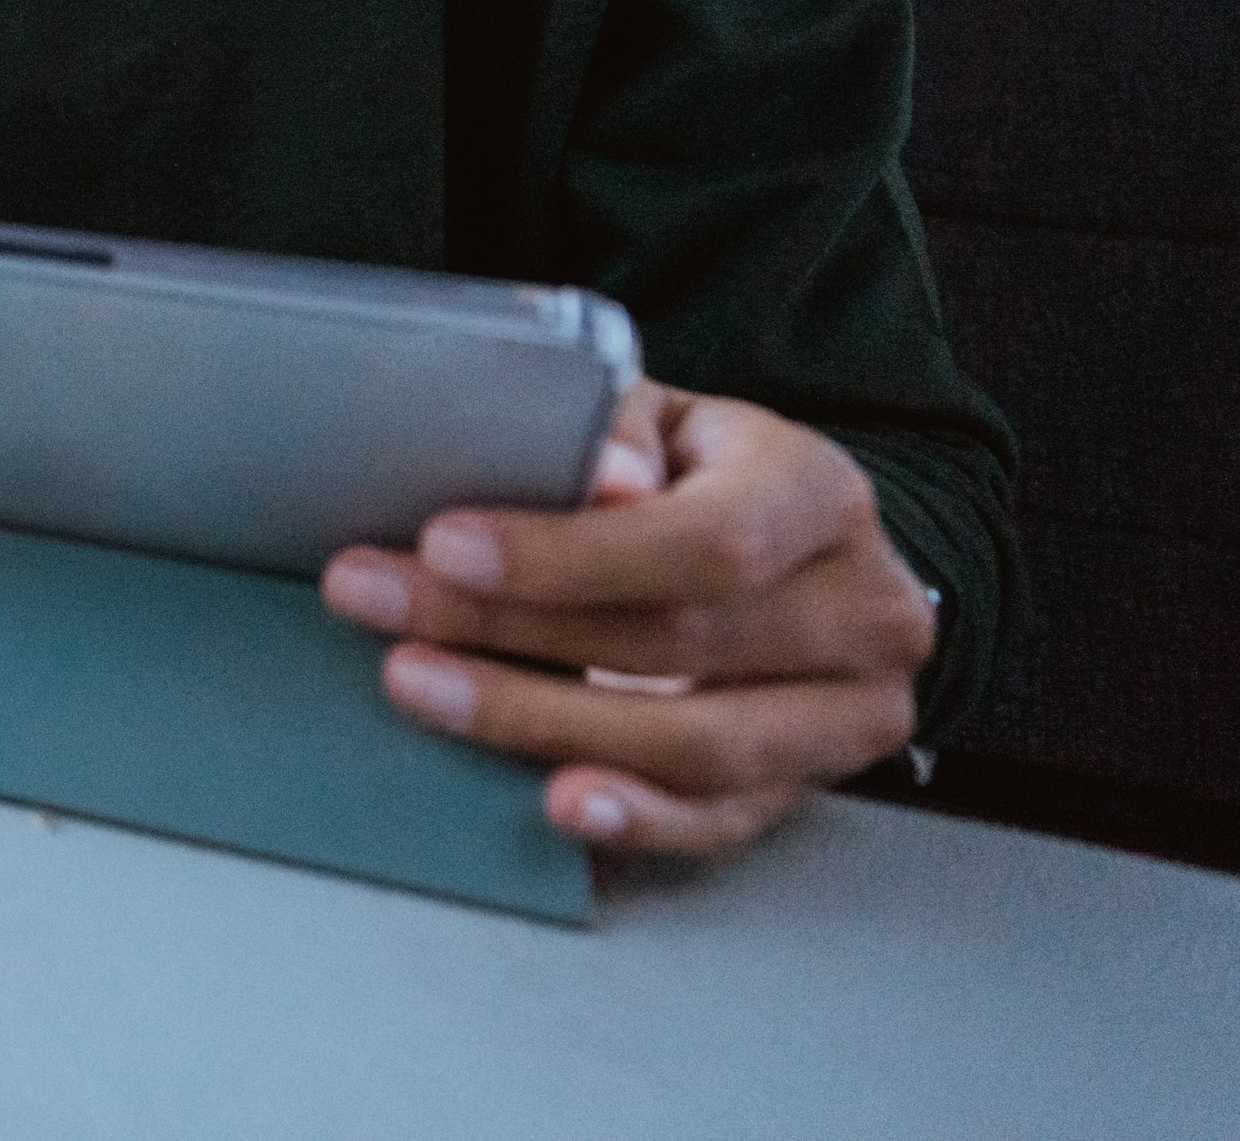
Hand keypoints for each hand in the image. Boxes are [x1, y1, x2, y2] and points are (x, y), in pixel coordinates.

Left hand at [317, 382, 938, 856]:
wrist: (789, 550)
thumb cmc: (696, 471)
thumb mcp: (663, 420)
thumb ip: (618, 436)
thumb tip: (601, 478)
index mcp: (820, 493)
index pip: (708, 538)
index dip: (572, 554)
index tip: (445, 545)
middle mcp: (864, 609)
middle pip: (681, 642)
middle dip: (509, 628)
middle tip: (376, 603)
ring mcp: (848, 713)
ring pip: (697, 743)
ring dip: (541, 722)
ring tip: (421, 689)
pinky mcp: (810, 789)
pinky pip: (720, 820)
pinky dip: (634, 817)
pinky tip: (554, 803)